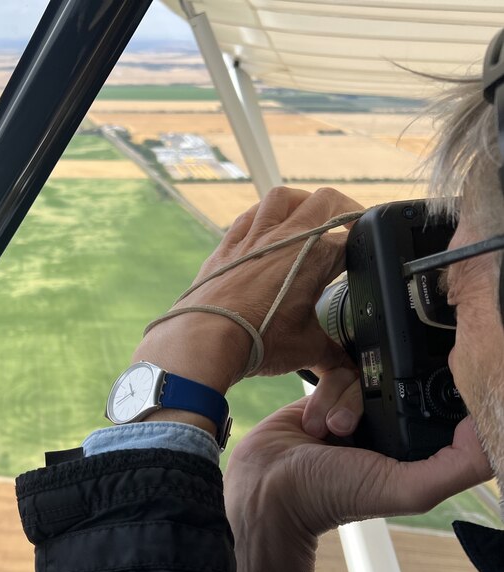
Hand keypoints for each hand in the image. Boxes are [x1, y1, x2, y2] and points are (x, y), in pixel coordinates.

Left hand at [134, 187, 362, 401]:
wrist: (205, 339)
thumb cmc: (258, 341)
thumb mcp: (307, 349)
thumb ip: (335, 355)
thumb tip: (350, 369)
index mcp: (316, 256)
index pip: (354, 239)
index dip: (367, 245)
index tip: (369, 252)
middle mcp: (287, 237)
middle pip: (326, 202)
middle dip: (344, 209)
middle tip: (350, 225)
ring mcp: (254, 237)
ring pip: (283, 198)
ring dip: (302, 202)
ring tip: (308, 215)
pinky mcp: (227, 246)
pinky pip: (248, 217)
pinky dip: (261, 216)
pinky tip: (264, 228)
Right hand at [225, 394, 491, 571]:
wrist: (266, 485)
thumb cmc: (332, 496)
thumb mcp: (405, 488)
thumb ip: (457, 465)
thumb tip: (486, 429)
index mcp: (413, 450)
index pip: (436, 409)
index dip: (430, 396)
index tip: (411, 397)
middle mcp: (387, 428)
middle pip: (399, 385)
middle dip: (374, 401)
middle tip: (350, 429)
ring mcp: (355, 410)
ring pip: (365, 376)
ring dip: (341, 402)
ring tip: (327, 430)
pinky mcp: (325, 395)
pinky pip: (336, 373)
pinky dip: (322, 395)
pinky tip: (311, 422)